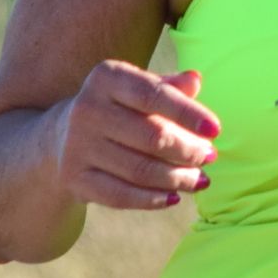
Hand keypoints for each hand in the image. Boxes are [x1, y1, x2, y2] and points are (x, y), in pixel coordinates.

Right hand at [50, 61, 218, 210]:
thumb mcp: (138, 88)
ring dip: (177, 179)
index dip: (188, 113)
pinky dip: (152, 200)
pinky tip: (175, 197)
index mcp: (106, 78)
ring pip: (139, 170)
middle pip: (151, 136)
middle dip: (188, 150)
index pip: (153, 94)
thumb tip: (195, 80)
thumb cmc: (118, 108)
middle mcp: (87, 109)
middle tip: (210, 157)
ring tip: (200, 179)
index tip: (216, 130)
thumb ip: (168, 86)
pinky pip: (121, 196)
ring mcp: (77, 146)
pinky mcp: (74, 178)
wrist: (61, 137)